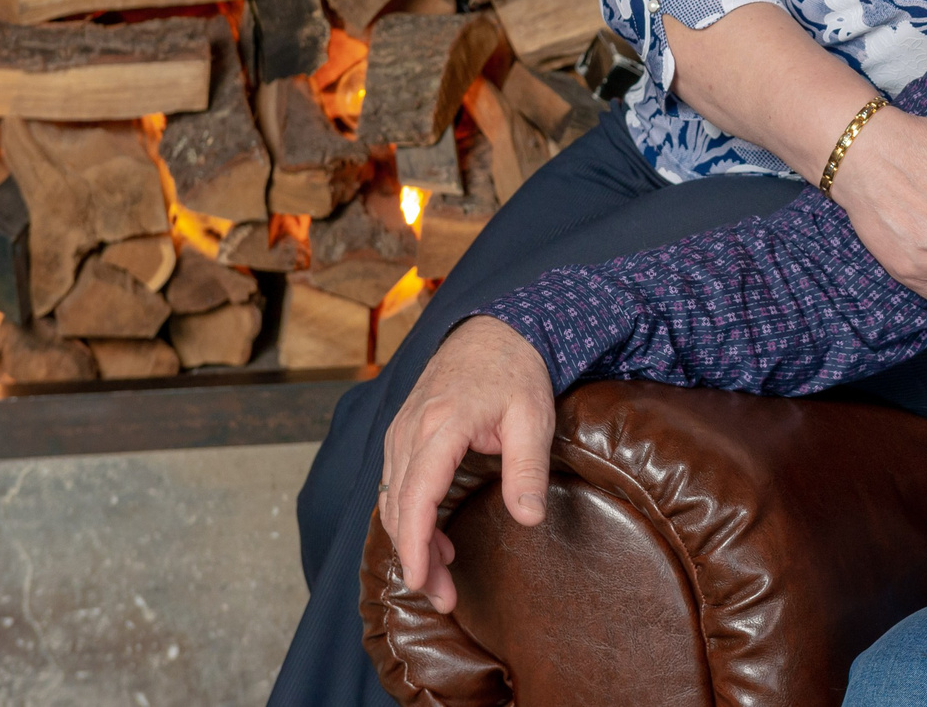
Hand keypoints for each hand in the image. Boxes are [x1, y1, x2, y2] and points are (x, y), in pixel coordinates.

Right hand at [380, 315, 555, 612]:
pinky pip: (395, 484)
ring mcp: (400, 430)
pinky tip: (437, 538)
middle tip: (445, 597)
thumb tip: (529, 519)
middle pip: (400, 508)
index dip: (416, 547)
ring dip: (412, 541)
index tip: (424, 583)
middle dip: (417, 558)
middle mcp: (409, 430)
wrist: (496, 329)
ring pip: (392, 500)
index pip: (416, 499)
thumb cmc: (517, 371)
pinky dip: (410, 517)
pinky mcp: (402, 433)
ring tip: (444, 575)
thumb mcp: (534, 417)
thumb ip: (528, 470)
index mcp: (439, 426)